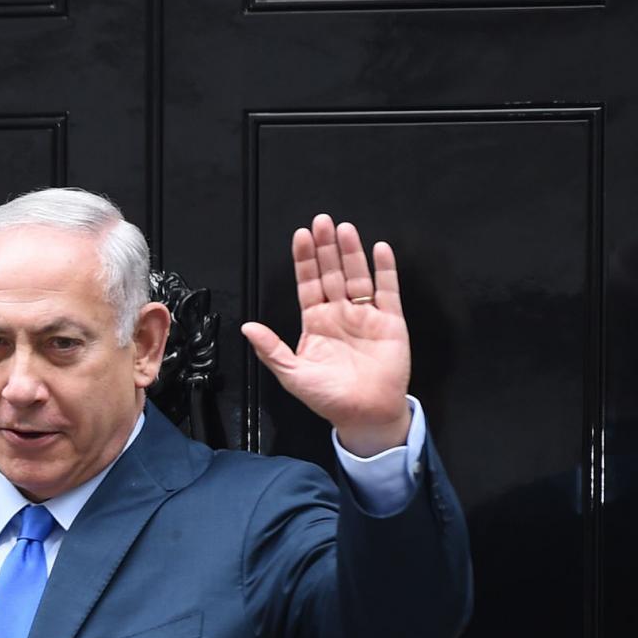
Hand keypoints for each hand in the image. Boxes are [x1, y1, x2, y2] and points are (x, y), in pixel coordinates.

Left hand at [240, 214, 412, 454]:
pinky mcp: (390, 322)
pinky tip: (379, 250)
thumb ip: (270, 349)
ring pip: (357, 276)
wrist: (365, 415)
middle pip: (331, 272)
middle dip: (326, 247)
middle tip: (321, 222)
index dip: (304, 260)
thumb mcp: (292, 374)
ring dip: (351, 252)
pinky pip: (387, 290)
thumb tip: (247, 327)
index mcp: (316, 324)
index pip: (308, 284)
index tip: (300, 237)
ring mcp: (365, 316)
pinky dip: (385, 269)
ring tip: (344, 229)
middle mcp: (340, 315)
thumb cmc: (330, 399)